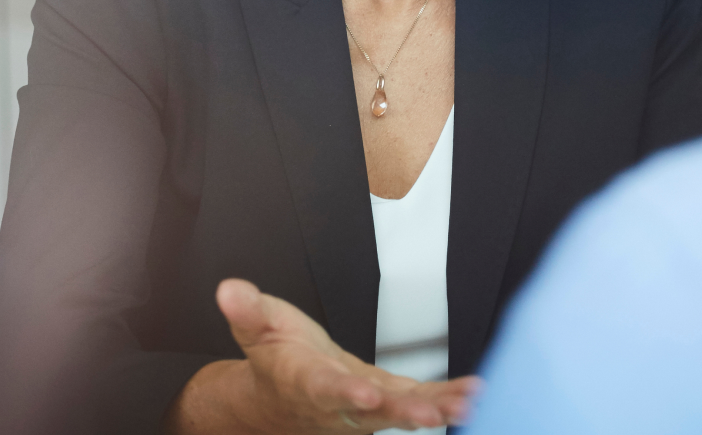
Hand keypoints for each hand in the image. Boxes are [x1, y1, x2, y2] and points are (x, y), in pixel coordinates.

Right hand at [165, 279, 479, 434]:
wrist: (281, 398)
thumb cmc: (275, 356)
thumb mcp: (256, 325)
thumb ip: (247, 309)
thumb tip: (229, 289)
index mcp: (303, 380)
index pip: (323, 388)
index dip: (343, 392)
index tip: (364, 392)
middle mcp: (337, 403)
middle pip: (370, 411)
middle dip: (401, 412)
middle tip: (430, 412)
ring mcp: (363, 410)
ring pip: (399, 412)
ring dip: (433, 409)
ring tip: (465, 404)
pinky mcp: (384, 404)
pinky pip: (415, 403)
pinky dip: (444, 398)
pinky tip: (472, 394)